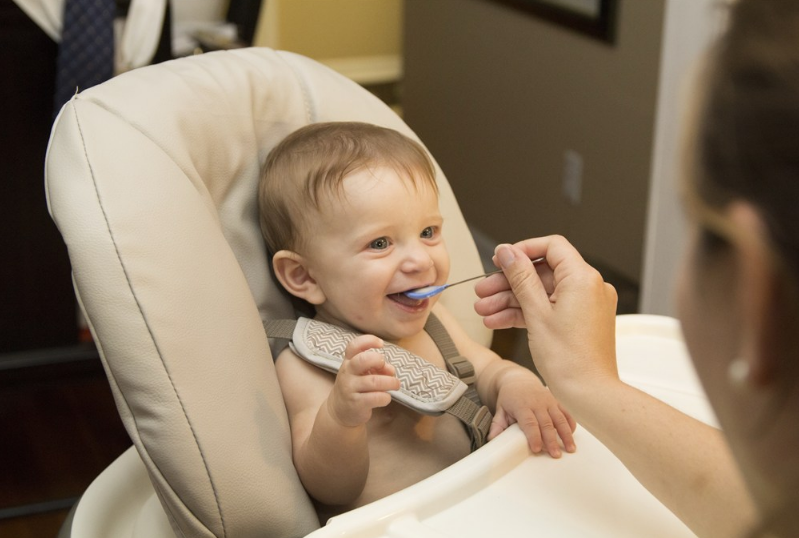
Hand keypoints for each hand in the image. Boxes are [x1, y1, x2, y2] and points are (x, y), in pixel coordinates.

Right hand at [327, 334, 400, 427]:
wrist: (339, 411)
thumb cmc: (356, 387)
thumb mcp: (363, 374)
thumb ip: (377, 367)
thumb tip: (391, 370)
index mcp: (348, 362)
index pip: (354, 346)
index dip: (368, 341)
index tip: (381, 344)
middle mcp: (347, 373)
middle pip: (362, 360)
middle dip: (379, 361)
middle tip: (386, 368)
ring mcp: (350, 388)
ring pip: (374, 381)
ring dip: (390, 382)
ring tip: (395, 385)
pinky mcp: (356, 404)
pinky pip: (376, 398)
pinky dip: (386, 397)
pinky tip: (386, 398)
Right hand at [474, 236, 618, 395]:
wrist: (589, 394)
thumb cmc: (570, 360)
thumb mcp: (536, 313)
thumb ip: (520, 278)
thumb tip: (508, 253)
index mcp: (583, 278)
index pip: (552, 247)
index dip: (522, 250)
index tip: (500, 259)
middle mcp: (589, 287)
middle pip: (542, 272)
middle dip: (509, 282)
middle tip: (483, 291)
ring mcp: (586, 305)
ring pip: (542, 293)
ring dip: (511, 300)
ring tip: (485, 311)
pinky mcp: (580, 321)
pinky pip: (550, 308)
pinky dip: (526, 313)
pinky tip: (500, 321)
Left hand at [488, 369, 576, 457]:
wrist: (518, 379)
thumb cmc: (509, 397)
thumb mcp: (500, 409)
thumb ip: (497, 425)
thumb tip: (492, 440)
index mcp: (522, 405)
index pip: (529, 422)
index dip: (534, 436)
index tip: (537, 449)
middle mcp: (537, 403)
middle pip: (546, 423)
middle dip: (552, 440)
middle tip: (555, 455)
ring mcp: (548, 401)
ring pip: (559, 419)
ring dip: (566, 435)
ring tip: (570, 449)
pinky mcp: (556, 402)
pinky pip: (565, 413)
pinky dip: (570, 424)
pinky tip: (572, 436)